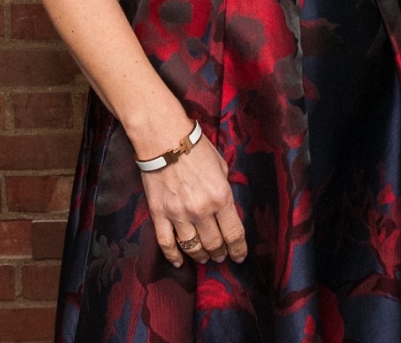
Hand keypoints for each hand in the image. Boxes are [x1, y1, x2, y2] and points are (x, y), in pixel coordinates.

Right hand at [138, 128, 247, 266]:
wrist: (164, 139)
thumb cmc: (196, 148)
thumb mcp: (221, 167)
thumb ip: (223, 190)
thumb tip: (223, 207)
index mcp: (221, 197)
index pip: (234, 233)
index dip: (239, 249)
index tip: (240, 256)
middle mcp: (201, 210)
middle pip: (214, 243)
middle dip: (220, 253)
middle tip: (221, 256)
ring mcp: (178, 215)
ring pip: (192, 247)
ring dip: (201, 256)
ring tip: (205, 258)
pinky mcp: (159, 214)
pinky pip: (166, 243)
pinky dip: (173, 256)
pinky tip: (179, 262)